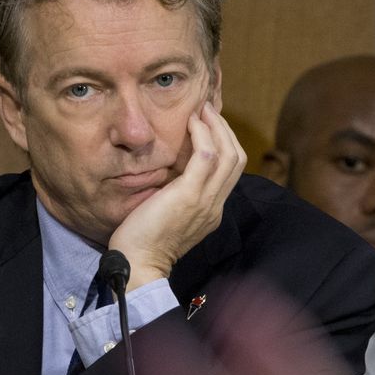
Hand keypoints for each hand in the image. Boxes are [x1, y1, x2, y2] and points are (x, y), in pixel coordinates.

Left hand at [108, 101, 245, 289]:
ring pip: (228, 154)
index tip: (210, 126)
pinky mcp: (189, 195)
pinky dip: (203, 135)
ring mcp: (205, 201)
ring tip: (203, 109)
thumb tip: (167, 177)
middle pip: (237, 159)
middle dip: (226, 130)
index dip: (224, 144)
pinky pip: (206, 157)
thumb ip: (176, 198)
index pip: (230, 172)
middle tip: (209, 109)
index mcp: (211, 212)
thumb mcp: (166, 217)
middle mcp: (214, 205)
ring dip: (217, 127)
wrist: (137, 265)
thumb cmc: (142, 243)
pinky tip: (192, 122)